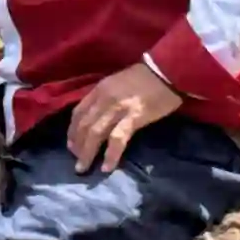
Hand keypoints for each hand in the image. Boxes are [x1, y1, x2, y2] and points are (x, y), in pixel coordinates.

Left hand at [58, 61, 190, 169]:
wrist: (167, 70)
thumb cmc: (146, 76)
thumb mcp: (117, 82)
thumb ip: (106, 96)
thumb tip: (98, 115)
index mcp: (100, 89)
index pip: (79, 112)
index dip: (72, 130)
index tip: (71, 144)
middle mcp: (104, 99)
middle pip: (84, 125)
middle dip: (77, 145)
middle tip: (76, 160)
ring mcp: (118, 108)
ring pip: (95, 134)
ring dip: (87, 153)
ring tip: (83, 168)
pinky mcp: (133, 118)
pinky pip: (117, 139)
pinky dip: (110, 155)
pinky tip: (106, 167)